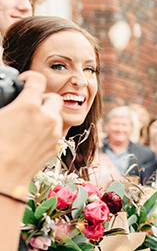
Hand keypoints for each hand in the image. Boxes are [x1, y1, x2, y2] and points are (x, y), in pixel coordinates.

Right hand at [0, 71, 60, 194]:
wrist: (4, 174)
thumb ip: (5, 104)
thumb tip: (8, 108)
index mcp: (29, 106)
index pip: (38, 79)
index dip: (30, 77)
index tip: (26, 80)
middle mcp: (47, 117)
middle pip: (54, 98)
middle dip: (43, 98)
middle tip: (31, 104)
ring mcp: (54, 133)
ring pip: (57, 116)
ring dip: (47, 115)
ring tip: (31, 121)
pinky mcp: (56, 147)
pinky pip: (55, 132)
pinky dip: (47, 130)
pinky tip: (33, 136)